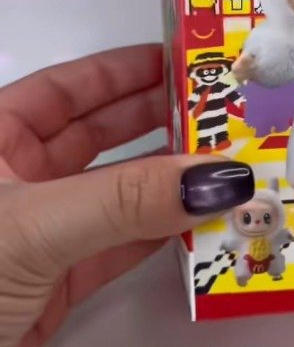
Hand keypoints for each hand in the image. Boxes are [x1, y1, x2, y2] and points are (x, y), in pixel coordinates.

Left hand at [0, 46, 253, 346]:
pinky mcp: (51, 286)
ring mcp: (36, 233)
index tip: (182, 61)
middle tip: (217, 113)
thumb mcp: (30, 227)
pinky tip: (194, 221)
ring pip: (114, 192)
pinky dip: (157, 235)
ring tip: (221, 165)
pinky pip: (116, 246)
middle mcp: (14, 179)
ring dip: (166, 182)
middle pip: (98, 134)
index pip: (67, 87)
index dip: (124, 68)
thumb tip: (219, 177)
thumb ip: (126, 199)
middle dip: (158, 121)